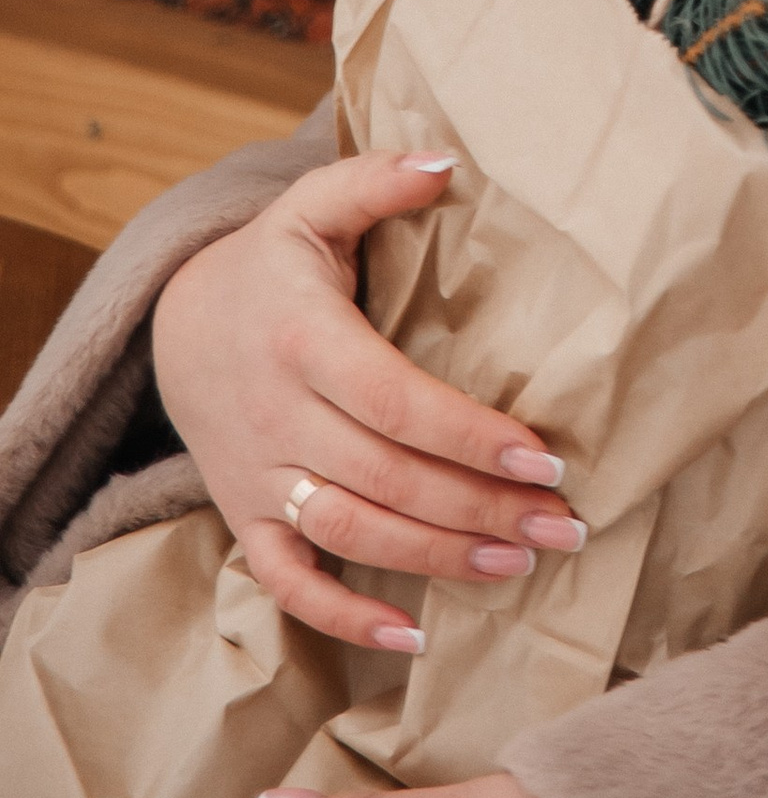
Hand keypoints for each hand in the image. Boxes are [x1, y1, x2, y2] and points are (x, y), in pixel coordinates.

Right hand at [153, 153, 586, 656]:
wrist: (176, 324)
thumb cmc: (270, 263)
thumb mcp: (310, 204)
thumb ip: (374, 180)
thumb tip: (445, 160)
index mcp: (305, 341)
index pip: (397, 403)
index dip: (469, 436)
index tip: (544, 458)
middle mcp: (280, 418)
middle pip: (389, 478)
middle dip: (479, 509)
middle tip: (561, 527)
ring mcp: (260, 477)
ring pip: (353, 533)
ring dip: (438, 560)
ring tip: (519, 566)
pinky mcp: (245, 517)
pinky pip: (288, 582)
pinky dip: (343, 615)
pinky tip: (412, 637)